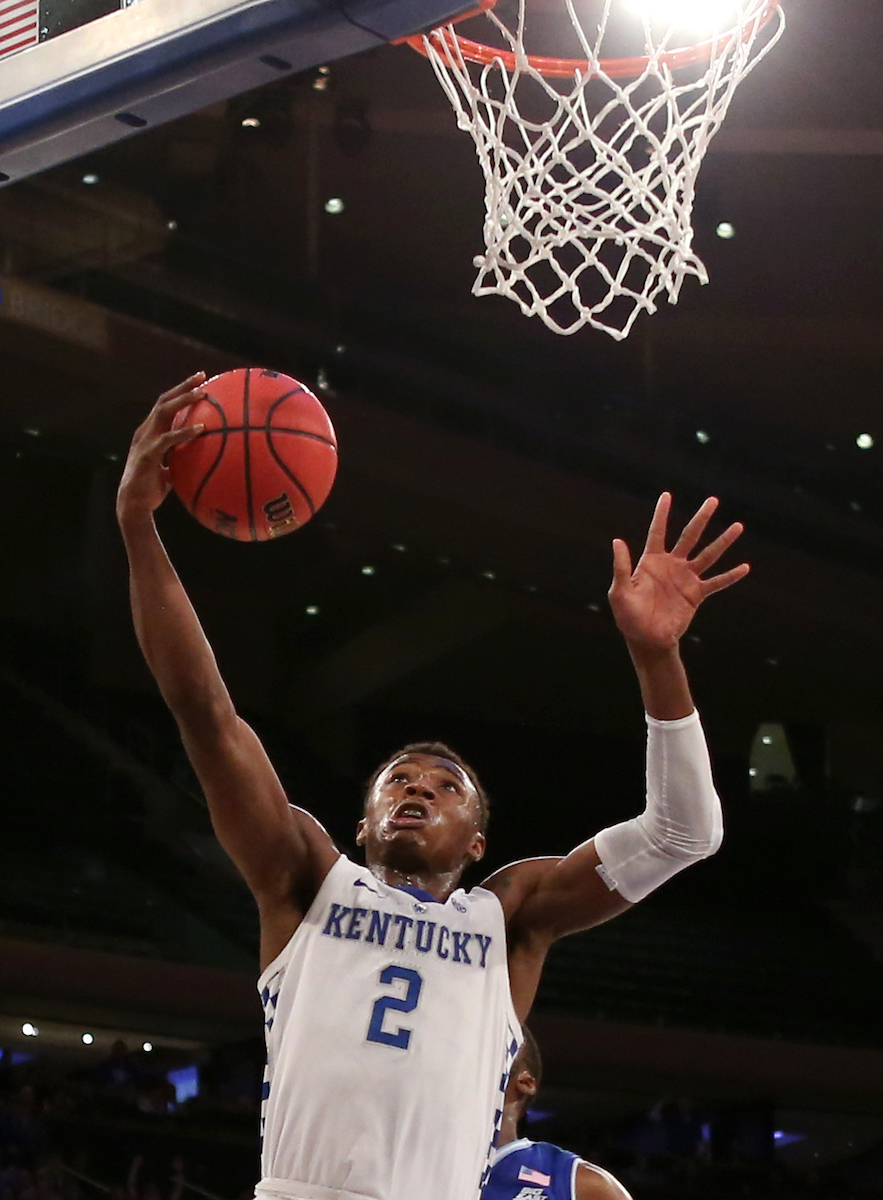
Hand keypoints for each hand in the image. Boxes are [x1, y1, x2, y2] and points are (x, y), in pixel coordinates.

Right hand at [116, 374, 206, 520]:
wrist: (134, 505)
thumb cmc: (152, 489)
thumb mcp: (169, 470)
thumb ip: (180, 459)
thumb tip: (201, 459)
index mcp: (149, 432)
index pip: (165, 405)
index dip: (180, 391)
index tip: (198, 381)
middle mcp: (145, 431)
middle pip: (164, 400)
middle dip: (183, 386)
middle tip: (202, 376)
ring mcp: (145, 441)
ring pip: (164, 412)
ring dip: (183, 400)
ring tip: (202, 394)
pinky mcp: (149, 454)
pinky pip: (168, 439)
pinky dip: (185, 432)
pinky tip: (201, 428)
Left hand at [608, 493, 748, 650]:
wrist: (646, 639)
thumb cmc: (628, 616)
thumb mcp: (619, 592)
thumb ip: (621, 567)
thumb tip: (617, 540)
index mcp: (651, 561)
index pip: (657, 532)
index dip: (661, 514)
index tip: (667, 495)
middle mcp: (671, 565)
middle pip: (689, 536)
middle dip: (701, 518)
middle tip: (713, 500)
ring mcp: (686, 578)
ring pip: (707, 555)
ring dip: (722, 542)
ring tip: (738, 526)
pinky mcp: (696, 594)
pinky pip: (716, 583)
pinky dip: (730, 576)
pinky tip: (744, 567)